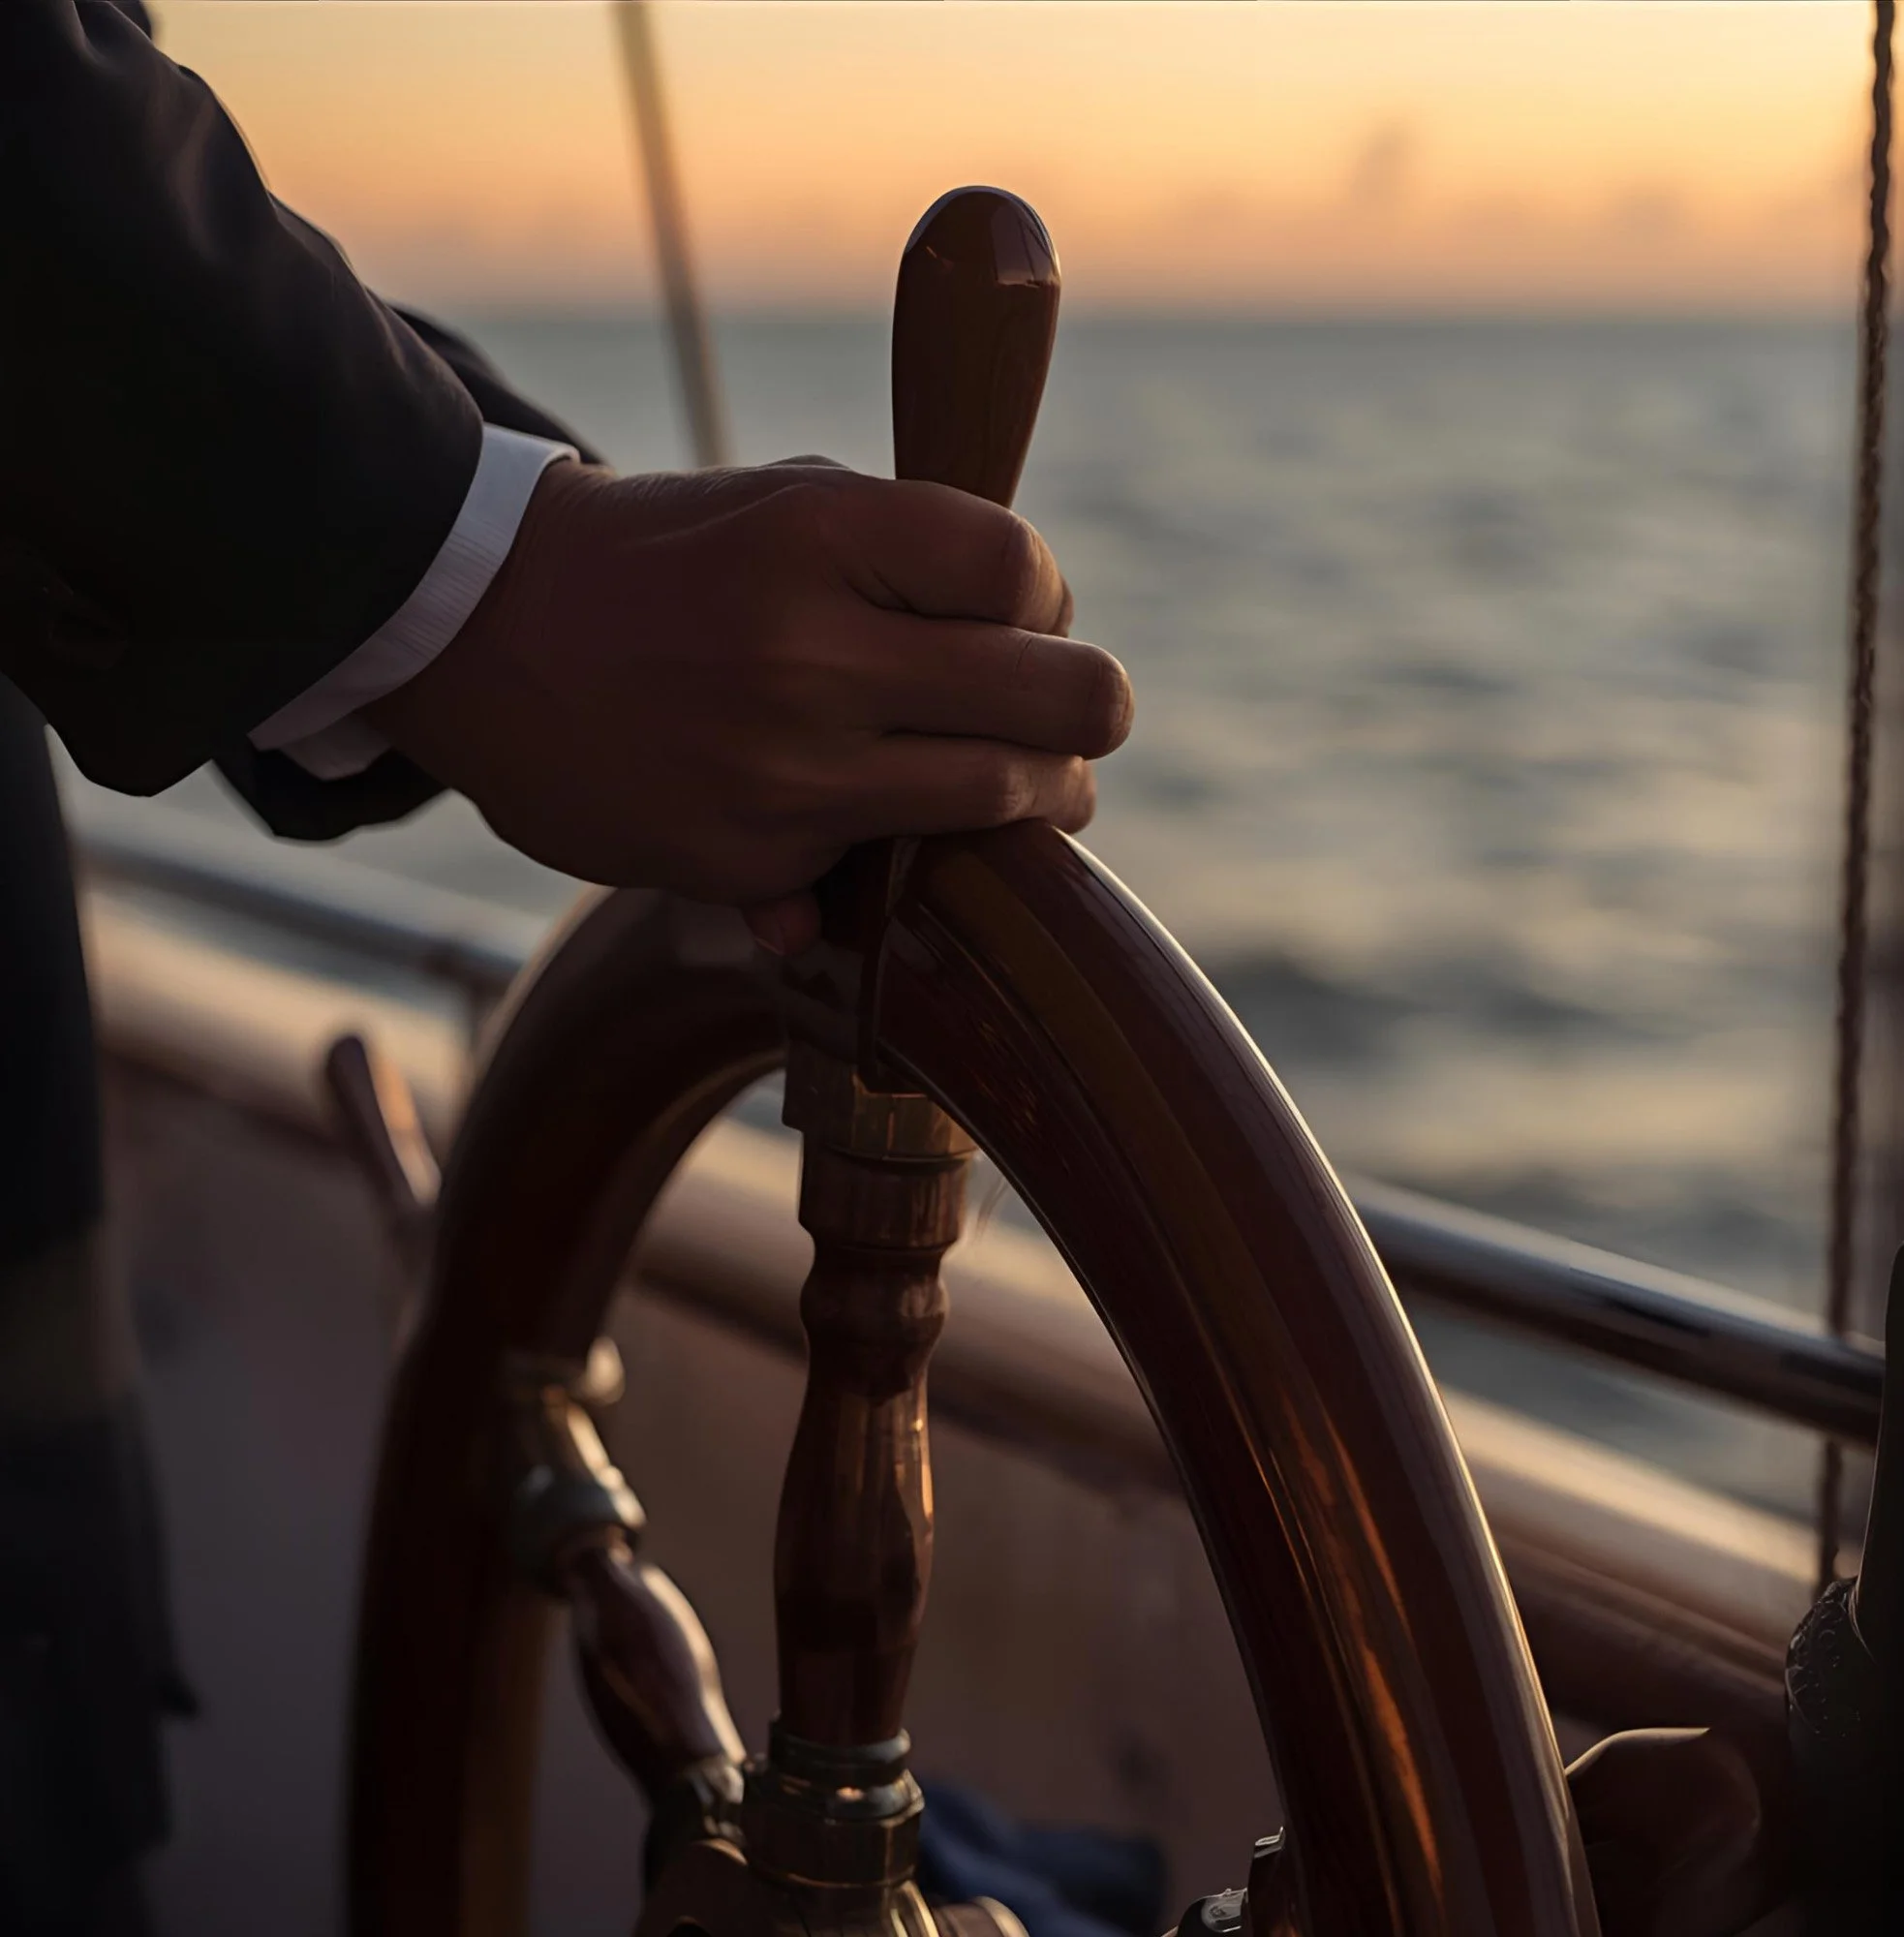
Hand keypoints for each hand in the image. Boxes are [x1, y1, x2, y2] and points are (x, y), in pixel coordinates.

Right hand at [366, 458, 1132, 952]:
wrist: (482, 633)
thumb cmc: (662, 559)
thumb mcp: (779, 498)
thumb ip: (907, 546)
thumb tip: (1040, 626)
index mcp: (820, 531)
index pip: (1023, 571)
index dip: (1048, 595)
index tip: (1029, 614)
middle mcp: (807, 652)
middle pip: (1057, 697)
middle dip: (1093, 710)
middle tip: (1087, 718)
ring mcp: (779, 771)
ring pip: (999, 800)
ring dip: (1045, 797)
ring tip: (1035, 784)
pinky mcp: (746, 862)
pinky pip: (884, 872)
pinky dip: (902, 855)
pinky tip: (877, 823)